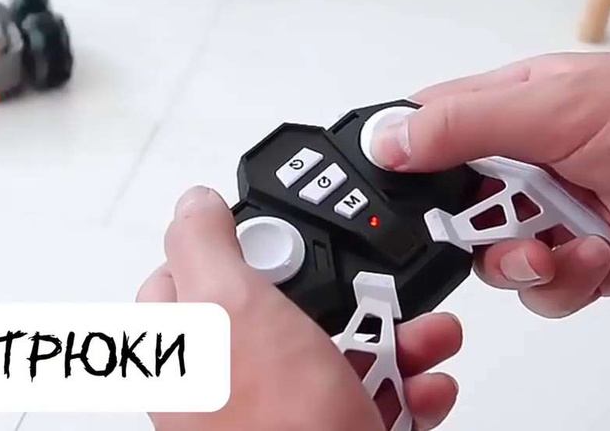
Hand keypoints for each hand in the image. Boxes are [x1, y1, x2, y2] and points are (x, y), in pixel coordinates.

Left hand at [138, 186, 461, 430]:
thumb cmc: (271, 429)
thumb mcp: (229, 307)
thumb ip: (204, 243)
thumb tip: (192, 202)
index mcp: (183, 347)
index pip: (187, 278)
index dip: (234, 251)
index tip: (277, 248)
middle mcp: (223, 381)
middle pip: (275, 307)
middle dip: (335, 291)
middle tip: (361, 292)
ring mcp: (275, 413)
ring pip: (329, 348)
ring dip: (387, 334)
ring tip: (420, 335)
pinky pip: (366, 395)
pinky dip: (404, 384)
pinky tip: (425, 382)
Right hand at [370, 52, 609, 317]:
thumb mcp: (557, 109)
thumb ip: (464, 123)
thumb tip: (385, 139)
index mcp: (514, 105)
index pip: (427, 128)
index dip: (403, 161)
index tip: (397, 193)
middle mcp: (528, 160)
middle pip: (451, 203)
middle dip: (468, 225)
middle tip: (492, 222)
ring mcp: (554, 211)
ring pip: (490, 254)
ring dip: (519, 260)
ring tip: (560, 246)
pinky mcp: (582, 258)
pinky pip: (538, 287)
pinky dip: (562, 282)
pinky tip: (596, 257)